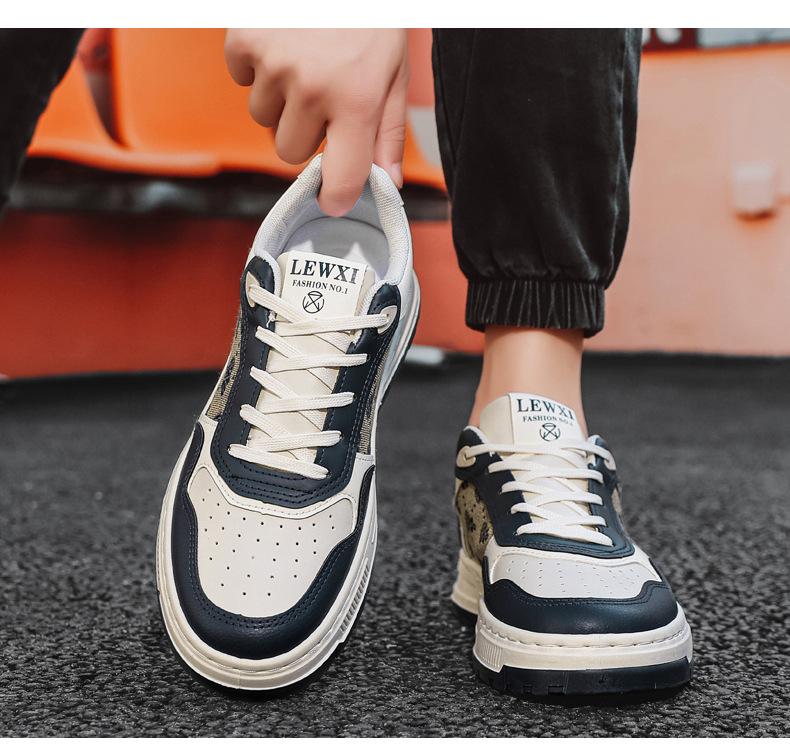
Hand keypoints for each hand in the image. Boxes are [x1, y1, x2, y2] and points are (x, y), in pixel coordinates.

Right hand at [225, 29, 408, 215]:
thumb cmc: (370, 16)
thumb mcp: (394, 71)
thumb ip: (388, 132)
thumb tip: (387, 183)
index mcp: (357, 100)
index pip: (341, 178)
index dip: (336, 196)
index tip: (333, 198)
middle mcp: (314, 88)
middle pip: (290, 152)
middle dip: (304, 133)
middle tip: (322, 95)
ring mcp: (274, 65)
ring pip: (264, 120)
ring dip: (280, 100)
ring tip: (303, 60)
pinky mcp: (244, 41)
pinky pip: (242, 82)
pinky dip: (257, 68)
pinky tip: (281, 41)